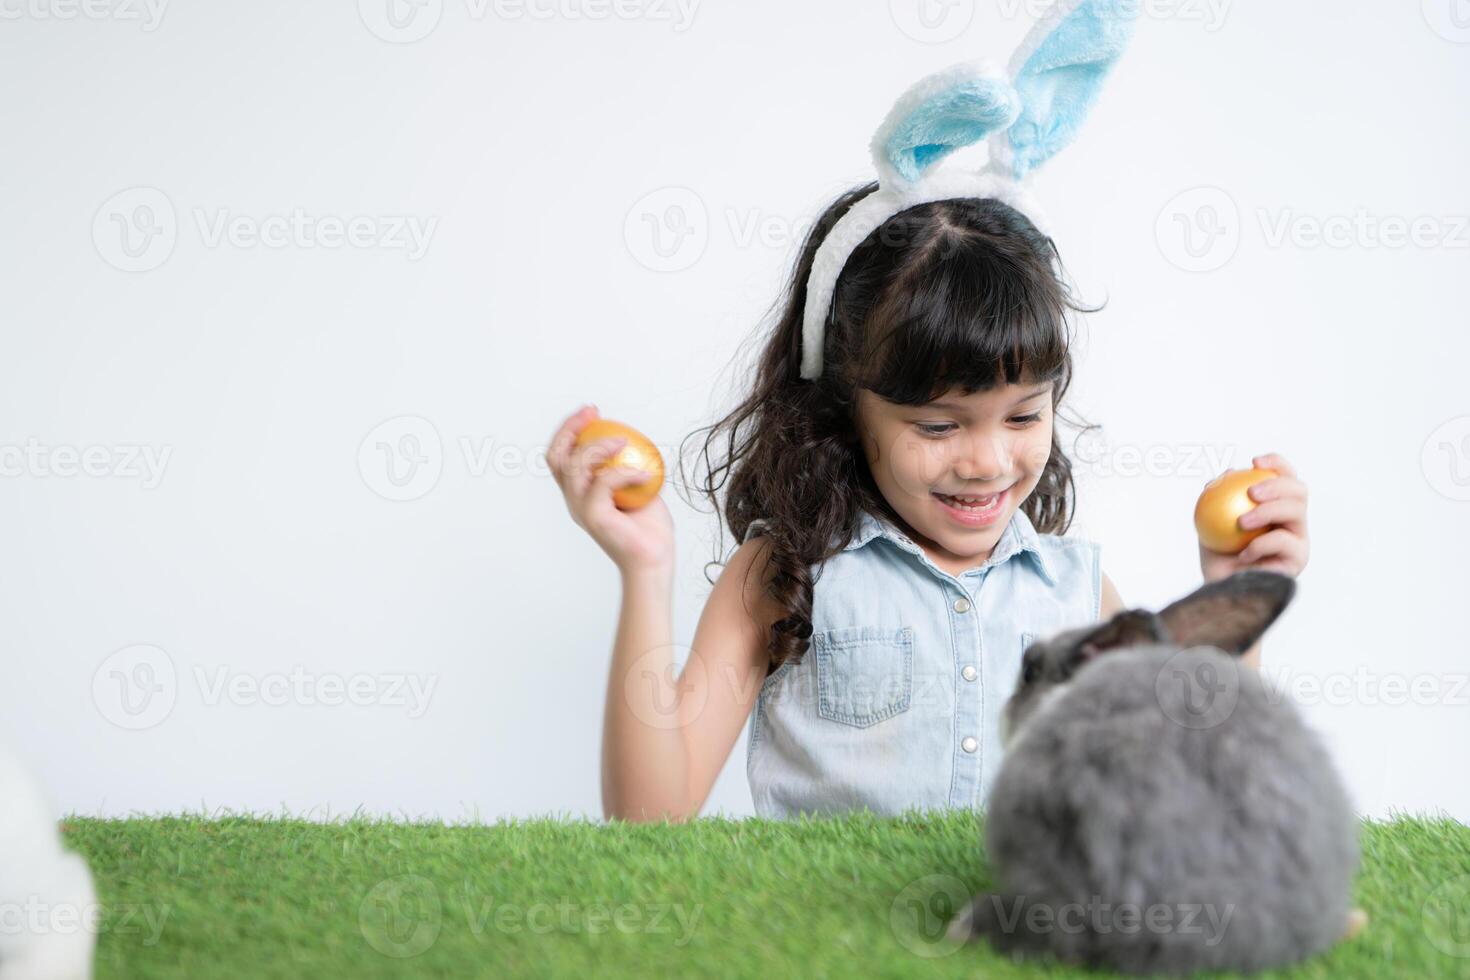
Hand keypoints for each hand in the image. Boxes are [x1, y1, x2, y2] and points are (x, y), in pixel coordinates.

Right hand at [548, 405, 674, 574]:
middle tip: (593, 413)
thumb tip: (631, 436)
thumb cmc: (649, 527)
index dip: (569, 430)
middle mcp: (575, 500)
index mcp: (580, 493)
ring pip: (575, 468)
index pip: (561, 456)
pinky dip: (624, 472)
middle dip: (570, 428)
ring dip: (598, 447)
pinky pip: (602, 484)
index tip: (591, 412)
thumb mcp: (638, 486)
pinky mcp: (595, 518)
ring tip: (624, 441)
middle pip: (557, 458)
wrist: (655, 560)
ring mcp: (582, 510)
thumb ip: (627, 466)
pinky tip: (645, 474)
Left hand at [1199, 452, 1309, 582]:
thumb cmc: (1216, 555)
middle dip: (1278, 484)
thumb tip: (1222, 475)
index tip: (1255, 461)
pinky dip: (1261, 545)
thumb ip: (1216, 499)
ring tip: (1241, 523)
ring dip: (1268, 512)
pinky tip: (1244, 552)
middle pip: (1299, 491)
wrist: (1220, 589)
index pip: (1285, 477)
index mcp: (1276, 506)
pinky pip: (1284, 543)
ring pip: (1296, 513)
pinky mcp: (1298, 560)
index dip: (1277, 464)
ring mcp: (1299, 540)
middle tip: (1251, 492)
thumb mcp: (1209, 523)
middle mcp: (1293, 521)